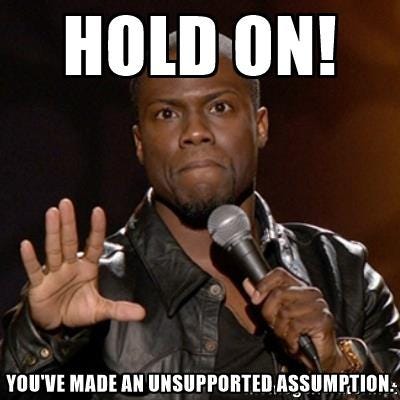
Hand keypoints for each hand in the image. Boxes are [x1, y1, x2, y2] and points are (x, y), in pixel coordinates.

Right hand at [20, 198, 145, 330]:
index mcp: (87, 267)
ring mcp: (54, 273)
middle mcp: (70, 265)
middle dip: (69, 223)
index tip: (98, 211)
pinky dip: (31, 259)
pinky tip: (27, 245)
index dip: (96, 229)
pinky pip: (35, 270)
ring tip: (52, 213)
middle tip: (67, 203)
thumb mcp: (101, 310)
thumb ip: (119, 309)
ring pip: (53, 249)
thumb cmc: (77, 310)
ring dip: (53, 232)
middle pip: (69, 241)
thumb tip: (142, 313)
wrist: (55, 323)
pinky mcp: (39, 284)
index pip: (93, 244)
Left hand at [243, 268, 348, 371]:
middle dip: (270, 314)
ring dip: (280, 330)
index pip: (279, 274)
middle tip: (275, 327)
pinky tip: (294, 343)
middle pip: (278, 293)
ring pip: (285, 311)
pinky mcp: (323, 319)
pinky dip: (290, 339)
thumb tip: (247, 282)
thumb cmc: (298, 335)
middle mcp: (311, 292)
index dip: (264, 284)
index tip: (255, 299)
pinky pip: (296, 325)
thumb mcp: (275, 315)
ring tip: (286, 337)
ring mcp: (319, 305)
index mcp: (299, 287)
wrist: (320, 358)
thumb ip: (262, 299)